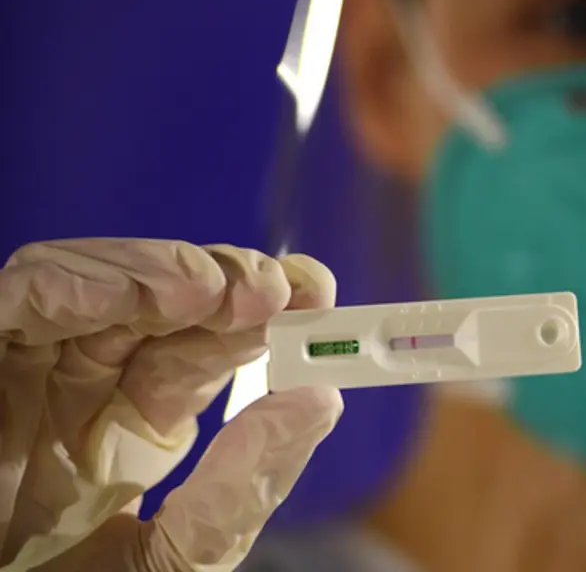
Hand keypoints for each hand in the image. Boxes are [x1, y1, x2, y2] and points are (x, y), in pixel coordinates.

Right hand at [0, 239, 343, 570]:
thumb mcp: (173, 561)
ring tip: (216, 293)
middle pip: (162, 306)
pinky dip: (71, 286)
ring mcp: (26, 377)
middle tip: (279, 290)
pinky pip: (18, 305)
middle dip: (228, 284)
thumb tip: (321, 401)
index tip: (319, 297)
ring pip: (96, 286)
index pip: (209, 348)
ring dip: (161, 275)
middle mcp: (81, 391)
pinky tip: (128, 298)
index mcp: (133, 431)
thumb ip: (239, 491)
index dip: (267, 314)